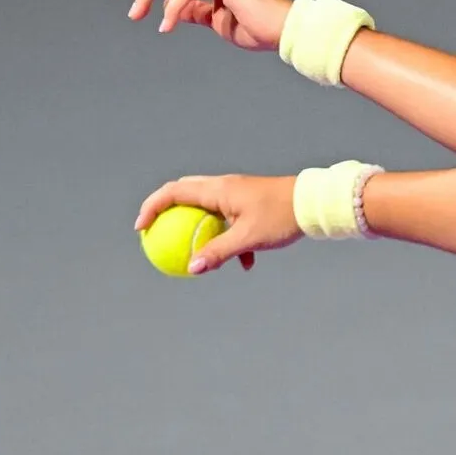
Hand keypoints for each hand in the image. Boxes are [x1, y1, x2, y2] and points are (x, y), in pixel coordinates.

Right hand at [133, 174, 302, 273]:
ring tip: (196, 255)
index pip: (173, 192)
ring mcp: (236, 194)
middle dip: (166, 214)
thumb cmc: (282, 217)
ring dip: (200, 231)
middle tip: (155, 235)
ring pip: (207, 211)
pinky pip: (228, 221)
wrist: (313, 204)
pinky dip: (229, 239)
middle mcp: (223, 186)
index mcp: (218, 189)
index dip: (151, 208)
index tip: (141, 229)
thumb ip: (219, 252)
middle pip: (183, 195)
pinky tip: (246, 263)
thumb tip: (193, 268)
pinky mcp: (249, 203)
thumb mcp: (248, 238)